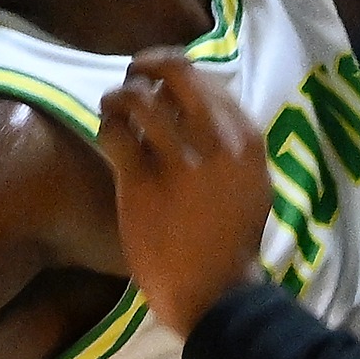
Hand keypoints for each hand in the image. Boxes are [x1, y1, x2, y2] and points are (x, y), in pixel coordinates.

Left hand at [96, 52, 273, 335]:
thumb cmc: (233, 240)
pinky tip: (108, 135)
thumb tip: (195, 104)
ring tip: (112, 105)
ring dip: (118, 94)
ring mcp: (177, 161)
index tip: (161, 79)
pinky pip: (114, 133)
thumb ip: (229, 143)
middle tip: (133, 77)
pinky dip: (107, 125)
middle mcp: (215, 142)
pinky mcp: (141, 183)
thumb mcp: (252, 182)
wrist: (216, 292)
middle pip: (175, 71)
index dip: (177, 71)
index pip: (206, 78)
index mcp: (245, 139)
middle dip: (147, 65)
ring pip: (138, 97)